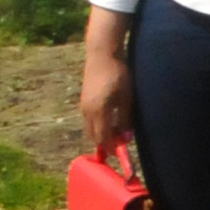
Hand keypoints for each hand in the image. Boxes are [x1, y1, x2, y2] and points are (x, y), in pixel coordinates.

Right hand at [77, 34, 133, 164]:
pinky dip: (98, 126)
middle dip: (105, 143)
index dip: (110, 148)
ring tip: (116, 135)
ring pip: (90, 128)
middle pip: (94, 135)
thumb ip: (125, 118)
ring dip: (101, 134)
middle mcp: (87, 111)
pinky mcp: (84, 101)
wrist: (102, 55)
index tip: (120, 154)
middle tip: (118, 147)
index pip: (102, 137)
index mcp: (98, 111)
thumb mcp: (126, 97)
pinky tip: (109, 123)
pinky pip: (89, 120)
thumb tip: (126, 138)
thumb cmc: (119, 74)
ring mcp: (83, 106)